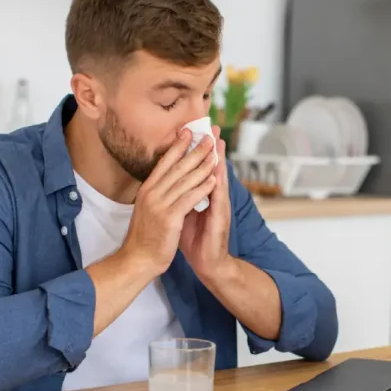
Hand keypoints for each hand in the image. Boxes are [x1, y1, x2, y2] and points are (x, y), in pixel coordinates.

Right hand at [120, 129, 216, 275]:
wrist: (138, 260)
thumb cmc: (145, 237)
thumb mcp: (148, 209)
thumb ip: (157, 194)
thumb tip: (165, 179)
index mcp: (147, 190)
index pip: (164, 163)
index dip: (177, 146)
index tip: (188, 131)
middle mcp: (151, 194)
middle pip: (176, 167)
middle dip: (194, 150)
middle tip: (208, 136)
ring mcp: (160, 205)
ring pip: (185, 179)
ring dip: (202, 165)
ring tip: (215, 153)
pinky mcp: (170, 218)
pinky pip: (189, 198)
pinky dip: (202, 187)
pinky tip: (213, 179)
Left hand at [179, 127, 232, 281]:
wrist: (206, 264)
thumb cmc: (195, 240)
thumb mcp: (183, 214)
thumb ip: (180, 197)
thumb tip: (169, 184)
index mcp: (202, 196)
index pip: (200, 169)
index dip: (197, 151)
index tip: (194, 131)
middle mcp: (213, 198)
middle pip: (211, 168)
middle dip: (210, 147)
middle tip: (210, 126)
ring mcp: (219, 207)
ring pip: (218, 178)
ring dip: (219, 159)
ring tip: (218, 140)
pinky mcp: (220, 218)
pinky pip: (219, 197)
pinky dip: (218, 182)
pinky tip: (218, 170)